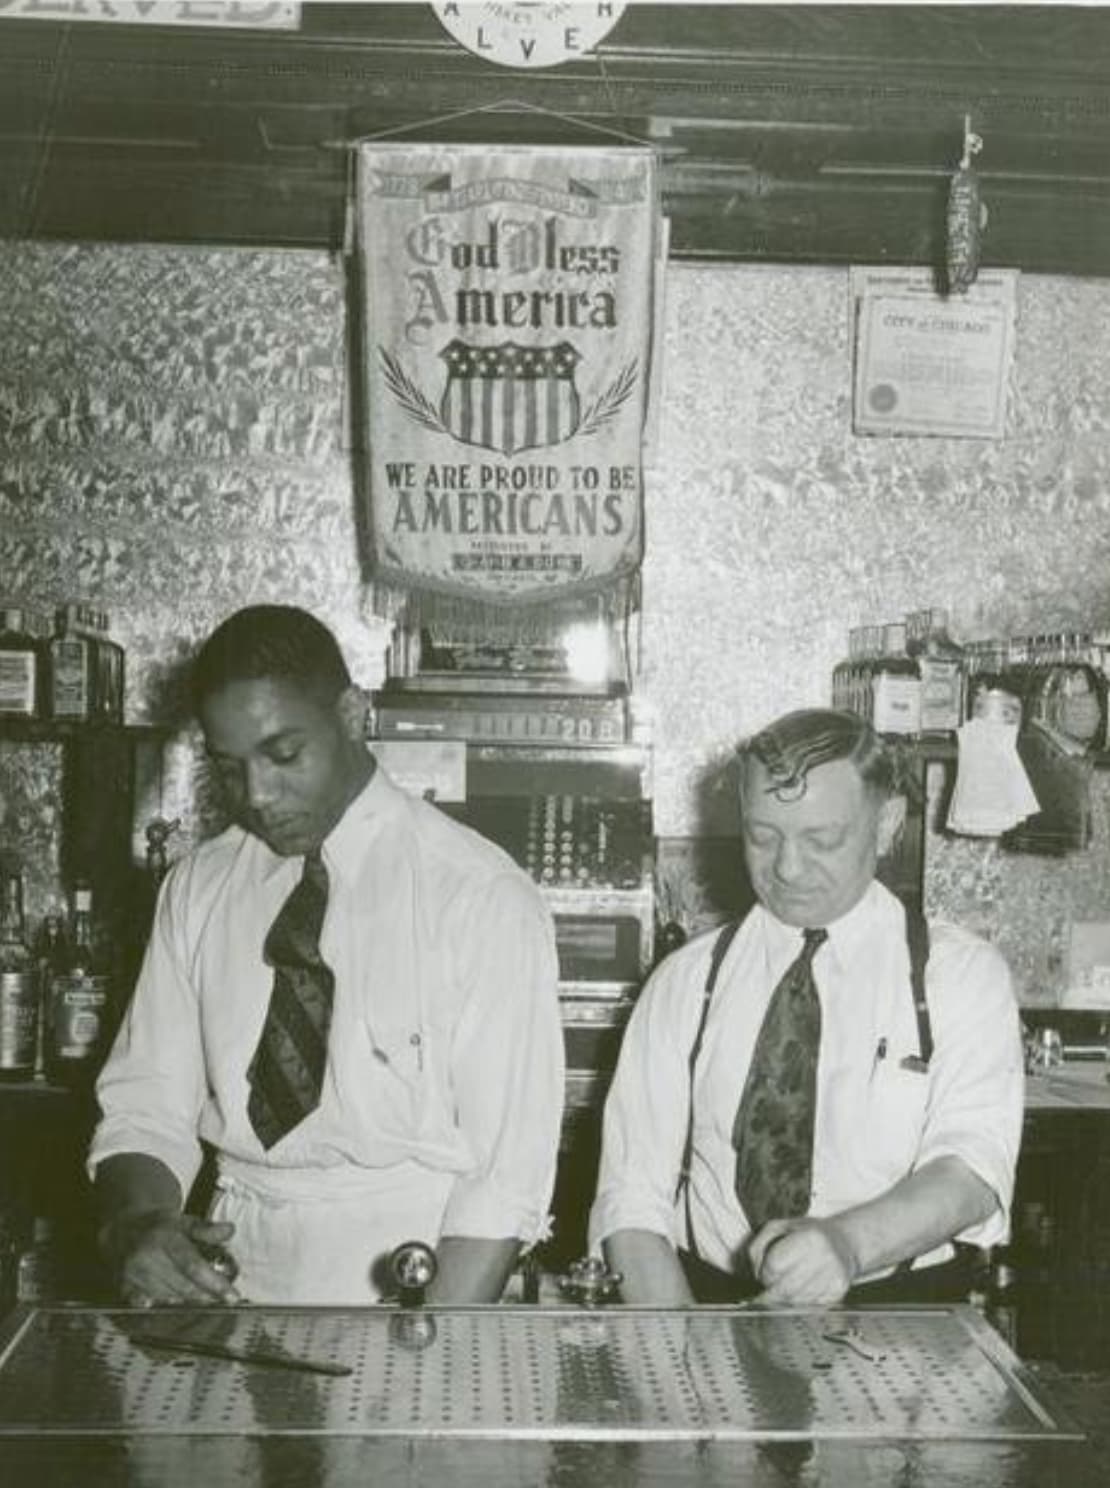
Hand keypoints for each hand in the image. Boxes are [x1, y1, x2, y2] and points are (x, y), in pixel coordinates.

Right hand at [105, 1212, 241, 1306]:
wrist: (127, 1228)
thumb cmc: (164, 1226)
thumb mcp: (187, 1221)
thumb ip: (208, 1229)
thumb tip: (229, 1230)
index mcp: (165, 1238)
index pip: (192, 1266)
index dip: (214, 1283)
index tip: (232, 1296)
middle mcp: (147, 1257)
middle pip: (182, 1287)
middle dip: (205, 1295)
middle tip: (222, 1297)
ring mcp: (133, 1274)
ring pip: (169, 1298)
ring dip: (188, 1300)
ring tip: (200, 1294)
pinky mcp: (124, 1287)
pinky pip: (150, 1304)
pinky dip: (164, 1305)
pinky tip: (174, 1301)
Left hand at [748, 1217, 857, 1305]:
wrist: (844, 1242)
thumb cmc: (806, 1233)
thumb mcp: (778, 1227)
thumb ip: (758, 1246)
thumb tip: (756, 1273)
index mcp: (810, 1237)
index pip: (775, 1265)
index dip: (764, 1272)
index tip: (764, 1272)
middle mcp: (825, 1257)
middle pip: (786, 1288)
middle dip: (772, 1292)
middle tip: (769, 1288)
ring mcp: (834, 1276)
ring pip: (797, 1301)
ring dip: (785, 1299)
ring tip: (784, 1288)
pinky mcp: (839, 1291)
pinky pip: (810, 1306)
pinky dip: (799, 1303)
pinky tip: (799, 1291)